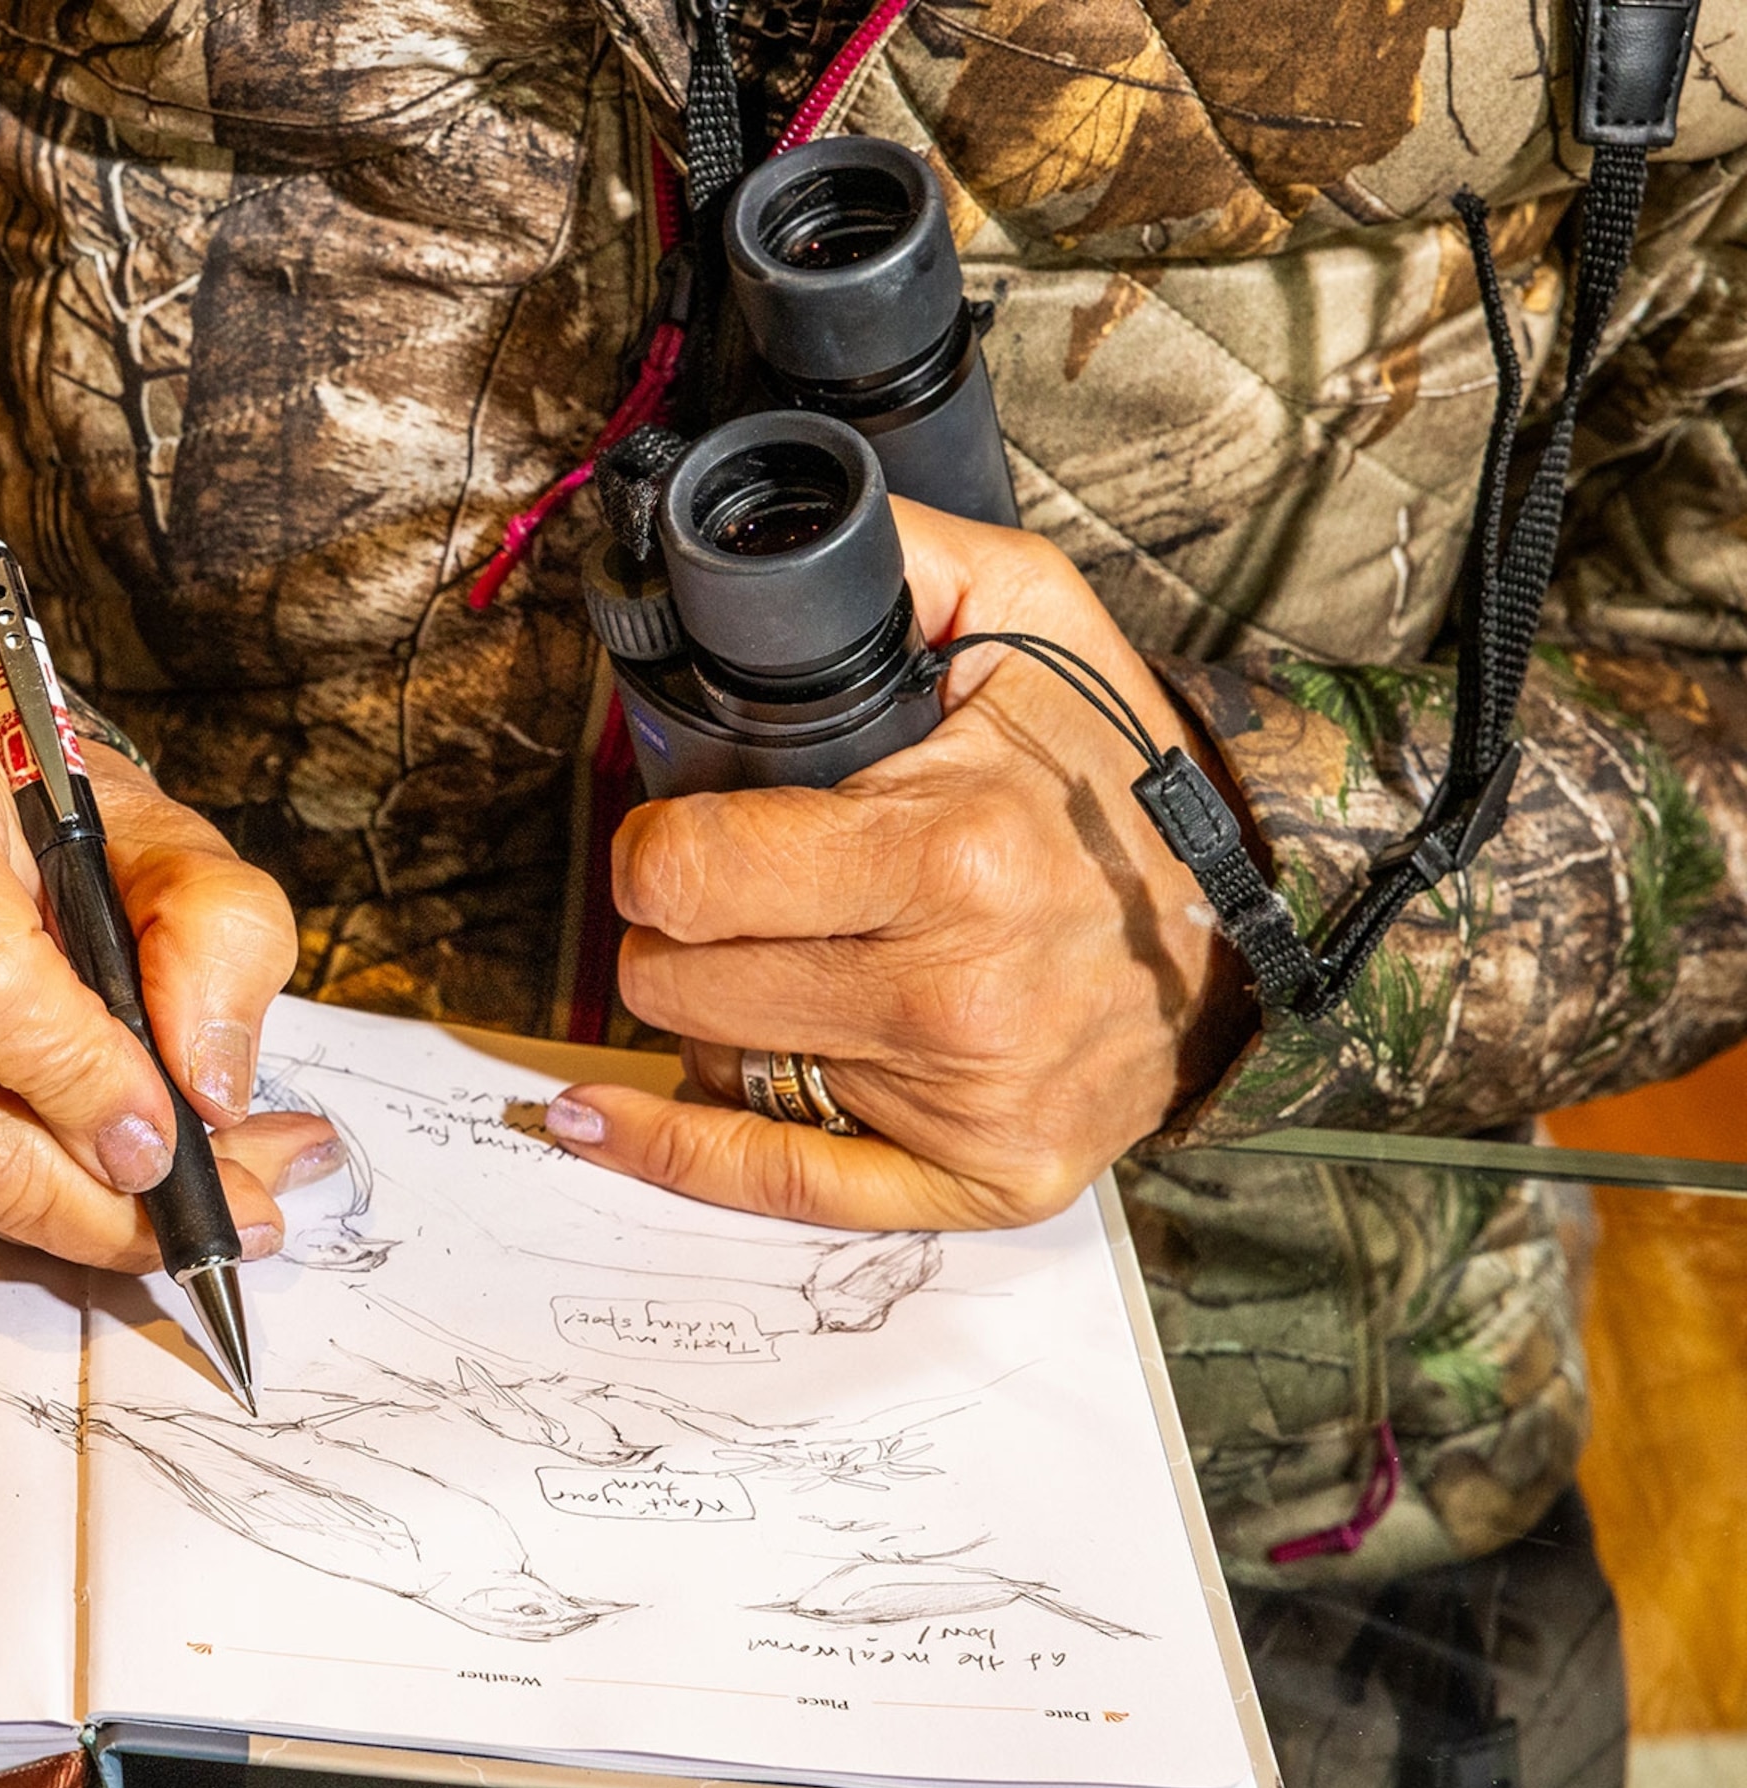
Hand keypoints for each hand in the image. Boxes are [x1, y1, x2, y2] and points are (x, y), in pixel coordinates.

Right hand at [0, 724, 337, 1267]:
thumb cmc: (49, 833)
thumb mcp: (166, 839)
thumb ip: (216, 933)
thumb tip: (206, 1089)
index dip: (75, 1077)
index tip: (166, 1131)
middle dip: (104, 1201)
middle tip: (234, 1206)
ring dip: (97, 1215)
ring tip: (216, 1179)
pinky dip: (45, 1208)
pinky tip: (115, 1168)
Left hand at [545, 499, 1256, 1230]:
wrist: (1255, 912)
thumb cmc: (1120, 775)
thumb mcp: (1029, 618)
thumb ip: (889, 561)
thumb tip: (764, 540)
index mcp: (949, 854)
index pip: (687, 877)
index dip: (656, 849)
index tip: (679, 835)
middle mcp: (954, 993)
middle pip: (676, 979)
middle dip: (679, 929)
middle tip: (741, 894)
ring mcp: (967, 1100)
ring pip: (715, 1062)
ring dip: (719, 1014)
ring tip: (789, 960)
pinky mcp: (980, 1177)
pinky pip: (772, 1182)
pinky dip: (672, 1153)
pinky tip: (596, 1119)